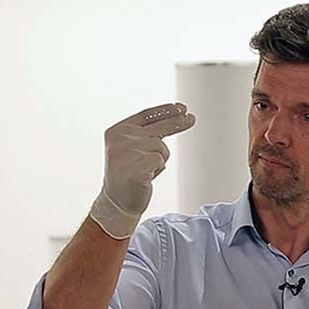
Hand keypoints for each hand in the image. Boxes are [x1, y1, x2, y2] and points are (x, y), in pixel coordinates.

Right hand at [89, 103, 195, 238]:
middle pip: (158, 127)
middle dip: (178, 122)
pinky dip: (158, 170)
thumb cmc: (127, 175)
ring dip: (159, 160)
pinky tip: (146, 177)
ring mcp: (128, 152)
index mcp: (118, 131)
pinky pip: (160, 161)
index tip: (181, 107)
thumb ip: (145, 134)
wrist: (117, 202)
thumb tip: (174, 119)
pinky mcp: (137, 167)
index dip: (166, 110)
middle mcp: (121, 138)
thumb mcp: (132, 148)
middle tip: (192, 118)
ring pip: (161, 147)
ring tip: (145, 171)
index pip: (146, 115)